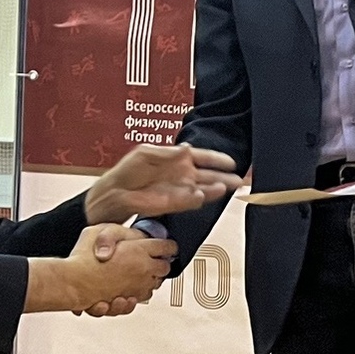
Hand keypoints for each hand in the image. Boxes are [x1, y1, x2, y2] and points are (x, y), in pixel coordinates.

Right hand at [25, 225, 174, 315]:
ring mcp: (138, 287)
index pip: (167, 247)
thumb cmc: (83, 258)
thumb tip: (135, 235)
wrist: (73, 283)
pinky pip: (141, 298)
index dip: (168, 245)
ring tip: (141, 274)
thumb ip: (122, 233)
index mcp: (140, 250)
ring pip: (155, 284)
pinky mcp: (128, 300)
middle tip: (157, 259)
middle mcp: (144, 270)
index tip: (168, 246)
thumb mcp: (102, 231)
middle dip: (162, 262)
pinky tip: (130, 289)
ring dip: (150, 278)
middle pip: (165, 267)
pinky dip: (139, 293)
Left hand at [85, 144, 243, 222]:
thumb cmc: (128, 171)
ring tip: (227, 186)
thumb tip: (185, 149)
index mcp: (179, 160)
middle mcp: (183, 175)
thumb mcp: (146, 153)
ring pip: (204, 190)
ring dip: (216, 189)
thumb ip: (168, 153)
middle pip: (210, 176)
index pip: (204, 158)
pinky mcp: (173, 204)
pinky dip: (197, 199)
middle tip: (240, 180)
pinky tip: (203, 195)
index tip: (232, 162)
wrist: (115, 193)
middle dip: (226, 178)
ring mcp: (180, 190)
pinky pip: (190, 201)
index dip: (218, 159)